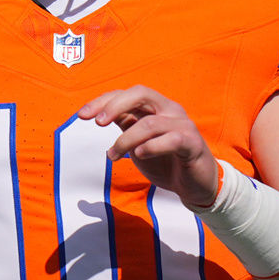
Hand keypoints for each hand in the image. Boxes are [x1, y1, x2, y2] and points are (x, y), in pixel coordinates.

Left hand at [78, 85, 219, 207]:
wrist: (196, 186)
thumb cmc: (166, 160)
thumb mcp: (138, 141)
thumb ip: (125, 125)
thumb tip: (99, 114)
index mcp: (156, 106)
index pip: (127, 94)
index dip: (103, 101)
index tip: (82, 115)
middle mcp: (169, 109)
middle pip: (140, 93)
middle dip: (115, 106)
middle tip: (98, 124)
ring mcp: (182, 125)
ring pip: (149, 123)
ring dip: (125, 140)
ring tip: (113, 155)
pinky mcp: (192, 143)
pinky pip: (170, 140)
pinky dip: (151, 146)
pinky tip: (139, 154)